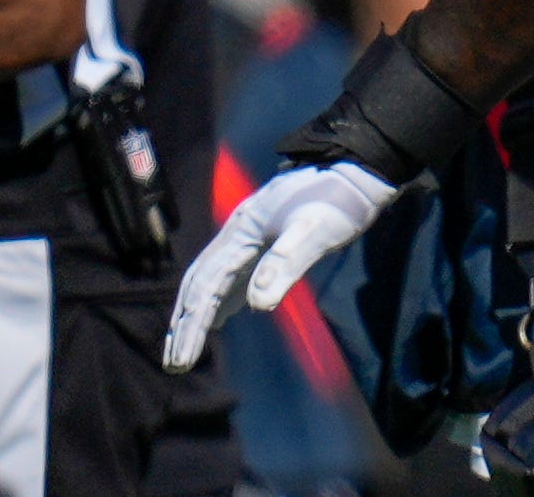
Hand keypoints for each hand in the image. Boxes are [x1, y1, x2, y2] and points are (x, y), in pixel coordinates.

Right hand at [162, 161, 399, 372]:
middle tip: (174, 365)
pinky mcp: (266, 241)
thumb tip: (257, 305)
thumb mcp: (317, 231)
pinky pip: (232, 276)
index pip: (205, 287)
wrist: (359, 169)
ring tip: (184, 348)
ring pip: (211, 281)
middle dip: (184, 325)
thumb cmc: (340, 200)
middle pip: (199, 285)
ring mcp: (250, 238)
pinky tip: (221, 318)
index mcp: (241, 232)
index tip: (182, 361)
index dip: (192, 325)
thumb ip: (287, 263)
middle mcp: (237, 235)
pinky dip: (220, 300)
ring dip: (197, 315)